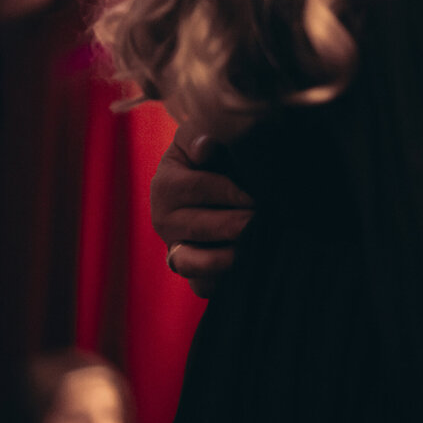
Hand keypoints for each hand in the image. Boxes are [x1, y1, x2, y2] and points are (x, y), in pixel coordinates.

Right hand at [152, 122, 253, 296]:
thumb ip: (203, 137)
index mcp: (167, 184)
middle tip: (256, 221)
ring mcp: (178, 247)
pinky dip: (221, 281)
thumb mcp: (206, 136)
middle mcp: (166, 220)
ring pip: (190, 264)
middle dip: (227, 225)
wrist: (222, 174)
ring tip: (247, 250)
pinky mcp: (195, 271)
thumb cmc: (217, 151)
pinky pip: (202, 286)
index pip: (194, 188)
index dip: (226, 192)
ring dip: (218, 259)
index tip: (254, 195)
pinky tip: (246, 269)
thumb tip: (206, 145)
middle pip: (192, 227)